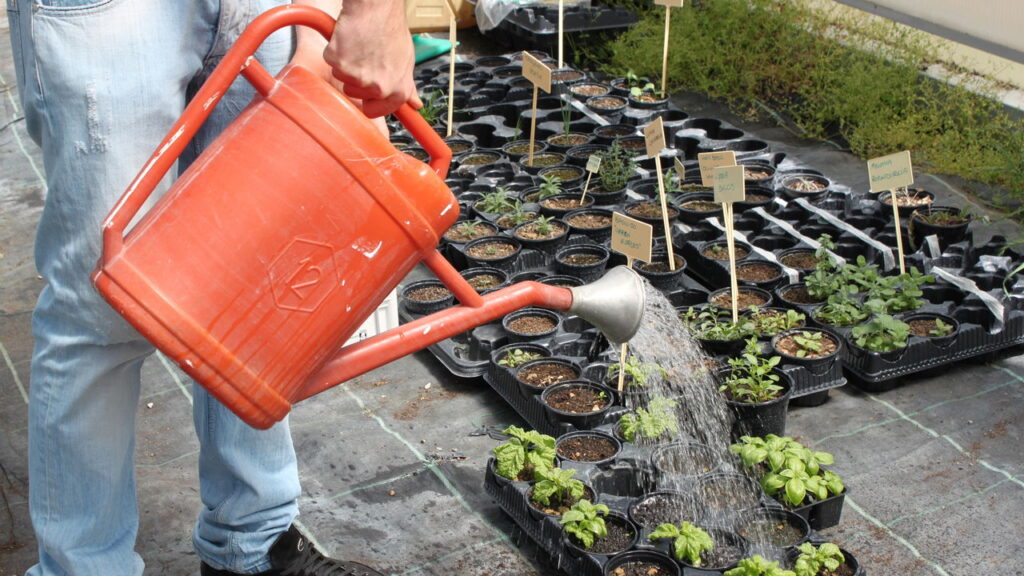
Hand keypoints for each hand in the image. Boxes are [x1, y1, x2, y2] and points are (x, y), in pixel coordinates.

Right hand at [292, 0, 420, 117]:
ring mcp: (357, 76)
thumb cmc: (391, 29)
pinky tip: (349, 40)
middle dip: (356, 77)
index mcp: (396, 91)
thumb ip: (407, 86)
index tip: (366, 92)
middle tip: (365, 57)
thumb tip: (414, 104)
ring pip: (341, 78)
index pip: (373, 111)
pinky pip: (331, 62)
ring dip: (346, 64)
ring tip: (359, 46)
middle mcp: (378, 88)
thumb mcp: (406, 61)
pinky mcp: (339, 62)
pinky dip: (336, 50)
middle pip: (354, 94)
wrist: (377, 7)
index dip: (368, 100)